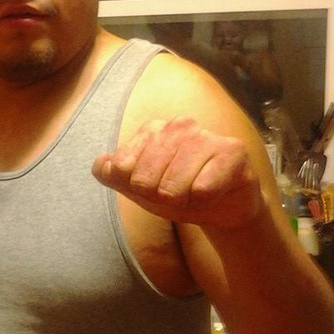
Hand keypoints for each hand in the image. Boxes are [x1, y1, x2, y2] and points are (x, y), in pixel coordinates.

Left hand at [92, 116, 261, 229]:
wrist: (223, 207)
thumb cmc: (178, 192)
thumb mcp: (138, 188)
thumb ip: (112, 174)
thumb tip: (102, 165)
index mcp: (152, 130)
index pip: (122, 168)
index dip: (136, 189)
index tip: (154, 186)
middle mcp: (177, 126)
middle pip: (145, 180)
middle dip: (160, 198)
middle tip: (178, 193)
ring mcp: (205, 136)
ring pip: (173, 187)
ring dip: (183, 202)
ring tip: (194, 193)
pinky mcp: (231, 151)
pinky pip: (202, 190)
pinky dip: (204, 202)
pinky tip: (214, 193)